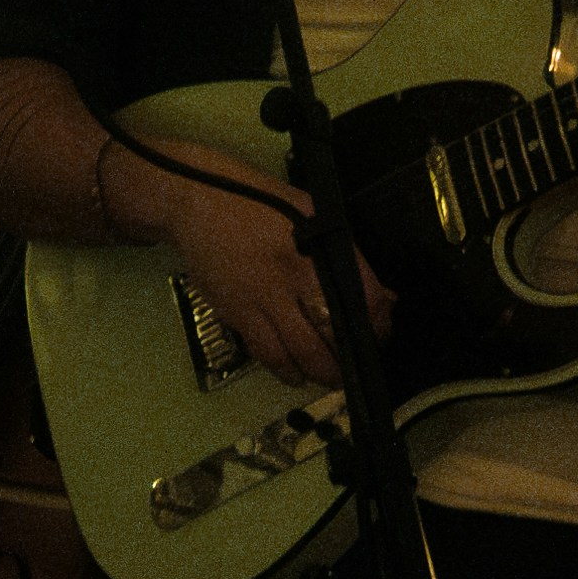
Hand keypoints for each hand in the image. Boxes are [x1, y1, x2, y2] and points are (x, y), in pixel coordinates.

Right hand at [147, 156, 367, 395]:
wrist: (197, 201)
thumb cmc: (260, 200)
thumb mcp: (311, 211)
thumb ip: (344, 253)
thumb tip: (381, 296)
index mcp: (316, 248)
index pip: (361, 298)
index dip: (377, 325)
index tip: (379, 334)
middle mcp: (292, 278)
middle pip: (330, 336)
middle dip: (347, 360)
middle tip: (355, 367)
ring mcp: (261, 300)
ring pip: (297, 353)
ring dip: (318, 373)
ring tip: (328, 378)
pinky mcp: (235, 313)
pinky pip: (265, 353)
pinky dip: (284, 369)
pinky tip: (294, 374)